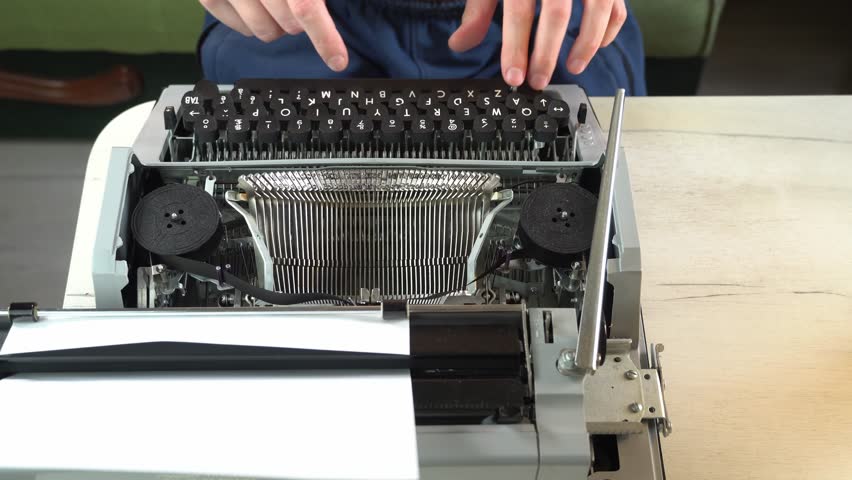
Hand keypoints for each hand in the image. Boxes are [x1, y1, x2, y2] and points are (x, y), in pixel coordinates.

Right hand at [199, 0, 348, 71]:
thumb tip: (323, 6)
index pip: (304, 7)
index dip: (324, 37)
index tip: (337, 59)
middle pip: (289, 24)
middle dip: (300, 20)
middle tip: (297, 1)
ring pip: (266, 32)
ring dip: (277, 23)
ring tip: (274, 0)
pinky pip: (242, 29)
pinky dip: (254, 23)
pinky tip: (256, 4)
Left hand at [449, 0, 627, 89]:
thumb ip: (479, 11)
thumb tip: (460, 44)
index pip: (519, 12)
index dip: (515, 47)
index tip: (513, 77)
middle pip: (557, 13)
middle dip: (547, 54)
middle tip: (538, 82)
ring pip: (597, 7)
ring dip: (586, 43)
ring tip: (573, 67)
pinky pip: (617, 6)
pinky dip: (609, 29)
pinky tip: (596, 46)